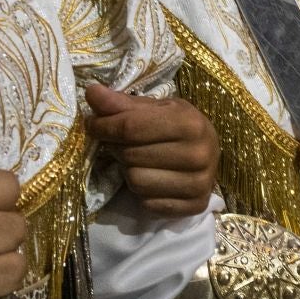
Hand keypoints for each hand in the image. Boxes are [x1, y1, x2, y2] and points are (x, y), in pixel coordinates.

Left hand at [85, 84, 218, 217]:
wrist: (208, 152)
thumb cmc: (177, 125)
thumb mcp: (155, 108)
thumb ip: (122, 103)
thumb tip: (91, 92)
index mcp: (190, 123)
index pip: (131, 127)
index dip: (104, 126)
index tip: (91, 124)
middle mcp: (198, 154)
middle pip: (131, 155)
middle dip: (116, 147)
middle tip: (117, 142)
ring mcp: (199, 183)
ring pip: (136, 182)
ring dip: (127, 171)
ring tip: (135, 160)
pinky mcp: (195, 206)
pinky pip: (148, 204)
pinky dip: (141, 193)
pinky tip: (150, 178)